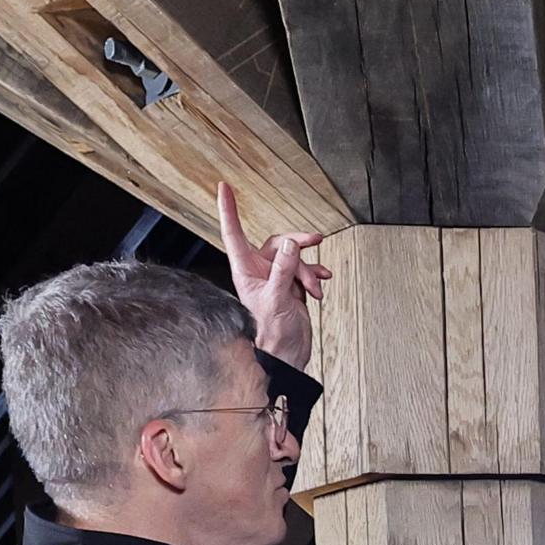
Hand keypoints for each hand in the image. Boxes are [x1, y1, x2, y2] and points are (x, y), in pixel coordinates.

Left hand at [216, 180, 329, 369]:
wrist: (288, 355)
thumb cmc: (272, 335)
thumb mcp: (277, 299)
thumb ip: (283, 270)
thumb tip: (289, 245)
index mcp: (246, 271)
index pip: (234, 234)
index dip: (228, 211)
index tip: (224, 189)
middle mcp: (259, 272)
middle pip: (277, 242)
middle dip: (298, 243)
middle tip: (313, 241)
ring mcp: (276, 278)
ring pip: (295, 257)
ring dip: (308, 268)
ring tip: (316, 284)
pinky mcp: (291, 286)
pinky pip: (304, 270)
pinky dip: (314, 275)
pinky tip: (320, 285)